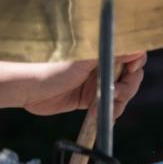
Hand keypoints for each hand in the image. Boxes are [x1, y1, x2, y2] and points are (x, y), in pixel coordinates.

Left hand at [22, 52, 146, 117]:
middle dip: (128, 87)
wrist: (27, 87)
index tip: (131, 71)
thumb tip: (135, 47)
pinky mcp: (89, 100)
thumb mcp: (83, 60)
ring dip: (118, 103)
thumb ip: (109, 54)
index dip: (135, 63)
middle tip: (115, 93)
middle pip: (131, 76)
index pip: (131, 53)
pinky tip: (101, 115)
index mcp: (100, 49)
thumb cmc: (50, 66)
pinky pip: (109, 107)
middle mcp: (100, 64)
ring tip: (101, 108)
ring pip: (122, 94)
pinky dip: (109, 113)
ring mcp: (96, 83)